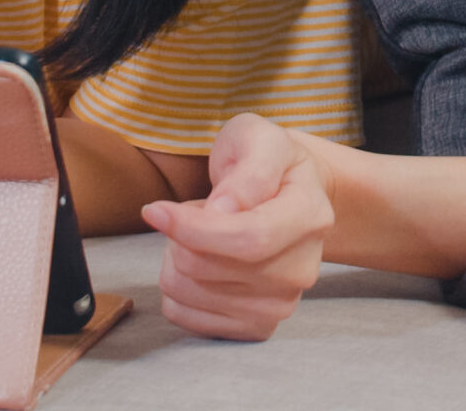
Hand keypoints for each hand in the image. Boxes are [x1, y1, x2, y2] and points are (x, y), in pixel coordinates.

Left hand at [140, 113, 333, 340]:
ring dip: (176, 257)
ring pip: (189, 292)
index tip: (154, 210)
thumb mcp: (258, 139)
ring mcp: (281, 305)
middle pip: (208, 267)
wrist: (287, 193)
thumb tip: (222, 212)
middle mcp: (302, 269)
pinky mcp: (255, 327)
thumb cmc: (266, 160)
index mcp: (310, 215)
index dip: (193, 230)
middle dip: (179, 234)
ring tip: (201, 234)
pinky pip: (185, 316)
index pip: (249, 239)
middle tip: (195, 209)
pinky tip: (199, 263)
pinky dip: (177, 287)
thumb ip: (247, 172)